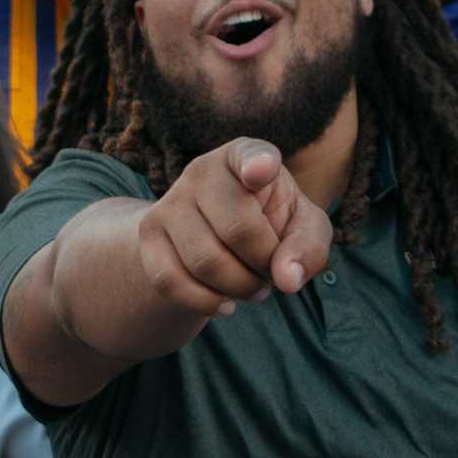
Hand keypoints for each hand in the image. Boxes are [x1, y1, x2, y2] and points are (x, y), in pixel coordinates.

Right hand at [139, 137, 332, 317]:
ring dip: (239, 289)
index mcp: (244, 156)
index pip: (250, 154)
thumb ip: (308, 246)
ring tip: (252, 286)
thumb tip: (287, 280)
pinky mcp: (149, 234)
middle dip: (264, 265)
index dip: (258, 162)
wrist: (213, 238)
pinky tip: (224, 303)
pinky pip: (172, 281)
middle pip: (238, 229)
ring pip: (205, 262)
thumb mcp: (302, 227)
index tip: (263, 170)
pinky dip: (206, 303)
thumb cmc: (271, 223)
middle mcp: (203, 169)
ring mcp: (170, 200)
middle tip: (271, 272)